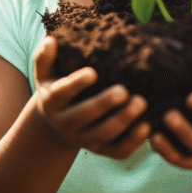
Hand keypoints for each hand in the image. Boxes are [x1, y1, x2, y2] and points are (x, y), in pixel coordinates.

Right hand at [31, 35, 150, 158]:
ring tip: (140, 103)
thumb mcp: (45, 75)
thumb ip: (44, 57)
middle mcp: (66, 124)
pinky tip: (147, 126)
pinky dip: (133, 142)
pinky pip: (117, 151)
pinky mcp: (101, 150)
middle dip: (103, 104)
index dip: (76, 84)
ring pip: (102, 135)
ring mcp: (84, 140)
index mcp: (52, 102)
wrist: (56, 126)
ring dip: (123, 121)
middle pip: (83, 117)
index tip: (92, 73)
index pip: (61, 94)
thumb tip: (50, 41)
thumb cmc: (56, 89)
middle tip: (124, 91)